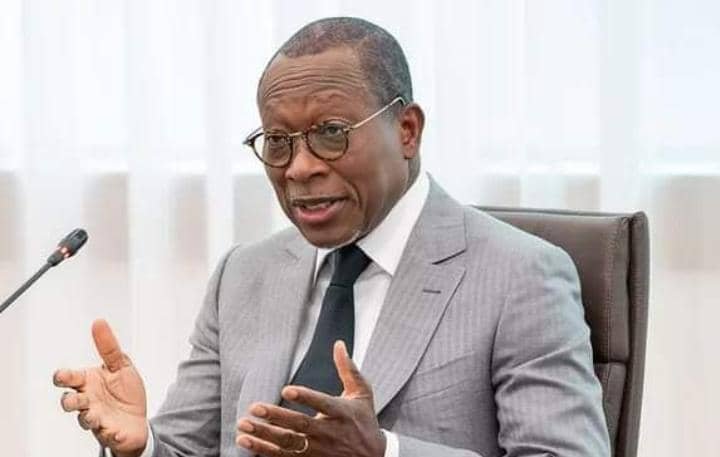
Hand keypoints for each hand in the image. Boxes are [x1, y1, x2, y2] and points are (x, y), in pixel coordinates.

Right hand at [54, 319, 147, 456]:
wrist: (138, 419)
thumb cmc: (125, 392)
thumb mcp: (121, 365)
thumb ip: (108, 347)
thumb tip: (98, 322)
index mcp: (88, 382)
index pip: (68, 378)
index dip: (62, 377)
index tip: (63, 376)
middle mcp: (87, 400)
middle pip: (68, 401)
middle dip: (69, 401)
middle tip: (75, 399)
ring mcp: (95, 417)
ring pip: (83, 418)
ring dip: (87, 416)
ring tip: (94, 414)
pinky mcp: (107, 432)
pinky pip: (105, 433)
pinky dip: (109, 431)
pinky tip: (115, 430)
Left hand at [236, 341, 385, 456]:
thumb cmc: (365, 421)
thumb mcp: (362, 393)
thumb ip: (348, 369)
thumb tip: (339, 344)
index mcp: (341, 412)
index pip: (322, 403)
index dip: (305, 397)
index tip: (287, 390)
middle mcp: (329, 432)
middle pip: (300, 425)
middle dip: (276, 416)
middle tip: (255, 408)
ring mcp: (319, 450)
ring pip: (288, 444)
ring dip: (264, 437)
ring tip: (244, 428)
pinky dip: (265, 452)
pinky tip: (248, 444)